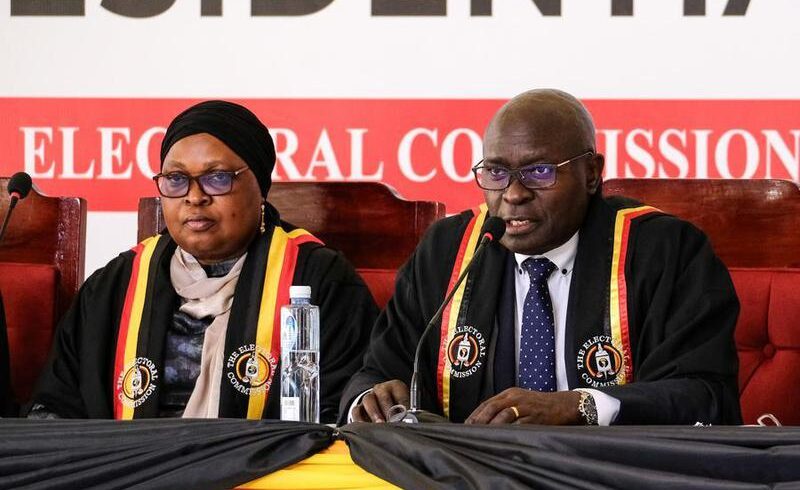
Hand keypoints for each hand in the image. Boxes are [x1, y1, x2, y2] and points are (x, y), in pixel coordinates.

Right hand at [351, 380, 409, 422]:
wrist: (381, 405)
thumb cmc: (397, 408)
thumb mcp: (405, 407)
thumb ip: (408, 413)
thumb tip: (412, 422)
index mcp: (396, 387)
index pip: (400, 395)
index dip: (403, 406)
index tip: (406, 417)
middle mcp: (381, 389)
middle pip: (384, 396)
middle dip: (389, 410)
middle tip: (393, 421)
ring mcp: (369, 397)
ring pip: (369, 401)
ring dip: (375, 413)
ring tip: (380, 425)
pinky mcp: (358, 407)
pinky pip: (356, 411)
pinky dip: (360, 420)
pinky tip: (367, 429)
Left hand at [465, 388, 581, 424]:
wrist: (562, 405)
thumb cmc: (538, 405)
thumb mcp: (519, 400)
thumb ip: (503, 407)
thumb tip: (483, 419)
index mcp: (510, 393)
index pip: (488, 402)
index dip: (476, 414)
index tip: (466, 424)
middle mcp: (516, 397)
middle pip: (492, 407)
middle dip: (480, 420)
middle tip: (470, 430)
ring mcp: (525, 407)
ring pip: (504, 415)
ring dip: (492, 426)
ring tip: (482, 434)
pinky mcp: (535, 417)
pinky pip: (519, 425)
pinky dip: (509, 431)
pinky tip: (501, 437)